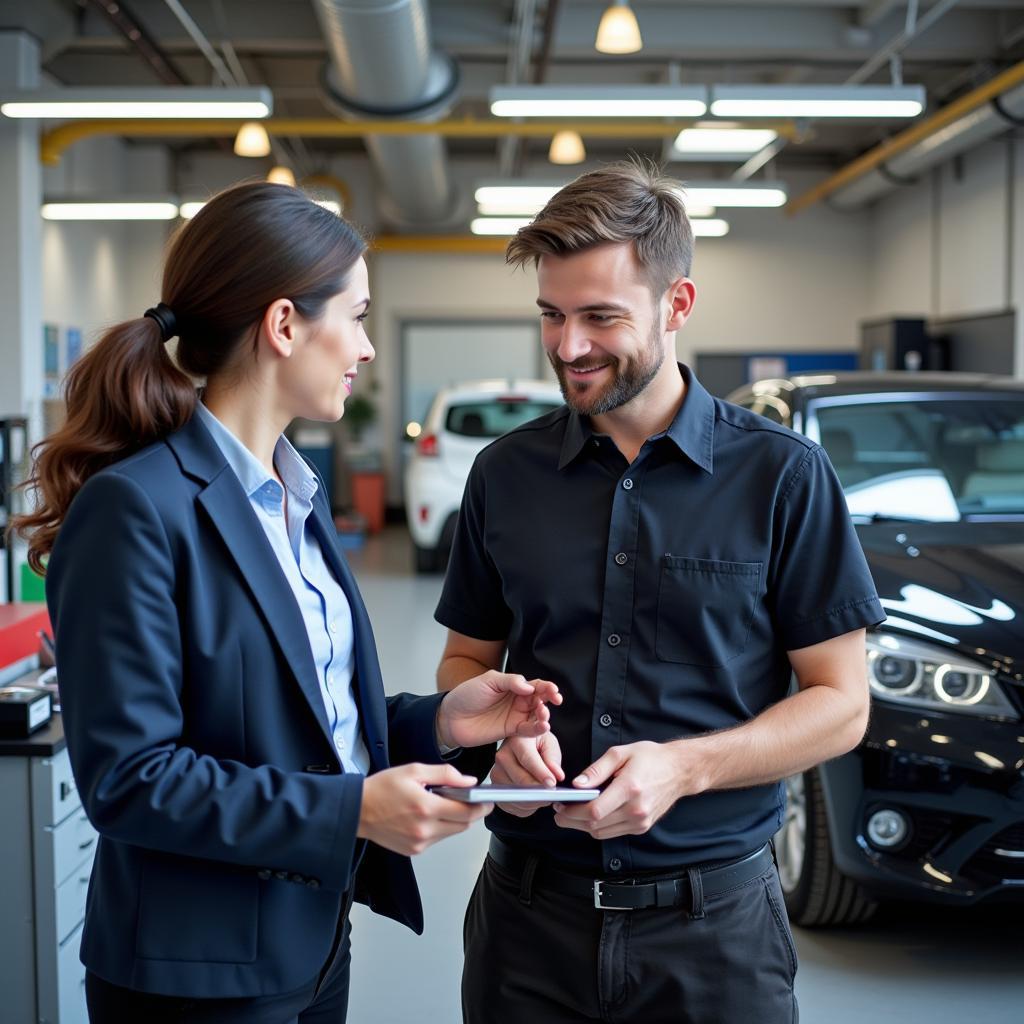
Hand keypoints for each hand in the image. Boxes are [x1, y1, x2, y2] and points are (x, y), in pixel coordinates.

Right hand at [356, 763, 492, 856]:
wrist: (356, 811)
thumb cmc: (381, 788)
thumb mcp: (414, 770)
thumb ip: (445, 774)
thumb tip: (468, 781)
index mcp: (425, 807)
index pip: (466, 812)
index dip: (481, 806)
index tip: (488, 800)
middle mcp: (423, 829)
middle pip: (462, 825)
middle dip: (471, 813)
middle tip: (473, 801)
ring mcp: (419, 843)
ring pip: (451, 833)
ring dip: (455, 820)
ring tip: (444, 804)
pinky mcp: (414, 851)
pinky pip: (437, 839)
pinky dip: (440, 828)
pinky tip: (430, 815)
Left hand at [436, 670, 561, 748]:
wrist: (451, 717)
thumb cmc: (467, 695)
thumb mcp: (488, 681)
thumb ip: (510, 681)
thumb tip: (530, 686)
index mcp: (514, 686)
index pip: (536, 685)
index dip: (547, 687)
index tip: (553, 690)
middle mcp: (518, 701)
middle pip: (540, 700)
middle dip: (549, 700)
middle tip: (554, 701)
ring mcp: (515, 716)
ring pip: (537, 716)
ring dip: (545, 715)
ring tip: (545, 716)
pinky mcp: (511, 731)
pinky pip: (528, 730)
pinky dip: (537, 729)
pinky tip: (543, 726)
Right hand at [490, 732, 563, 817]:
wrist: (521, 746)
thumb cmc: (535, 743)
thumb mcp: (548, 743)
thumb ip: (553, 758)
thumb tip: (556, 775)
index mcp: (516, 740)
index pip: (527, 759)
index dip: (540, 773)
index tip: (552, 783)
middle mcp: (502, 757)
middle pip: (521, 781)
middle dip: (539, 790)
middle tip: (553, 794)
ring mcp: (497, 774)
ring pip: (516, 795)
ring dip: (534, 800)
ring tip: (544, 794)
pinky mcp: (496, 789)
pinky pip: (512, 805)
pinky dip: (526, 807)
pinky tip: (533, 798)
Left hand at [553, 740, 707, 840]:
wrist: (679, 770)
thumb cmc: (650, 758)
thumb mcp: (620, 753)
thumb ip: (596, 769)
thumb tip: (577, 784)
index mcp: (629, 788)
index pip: (594, 810)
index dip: (572, 812)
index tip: (559, 806)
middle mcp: (636, 810)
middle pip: (595, 825)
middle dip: (572, 820)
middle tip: (559, 812)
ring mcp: (640, 822)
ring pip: (602, 833)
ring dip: (583, 826)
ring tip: (571, 813)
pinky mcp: (641, 827)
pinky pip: (613, 832)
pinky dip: (598, 826)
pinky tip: (590, 815)